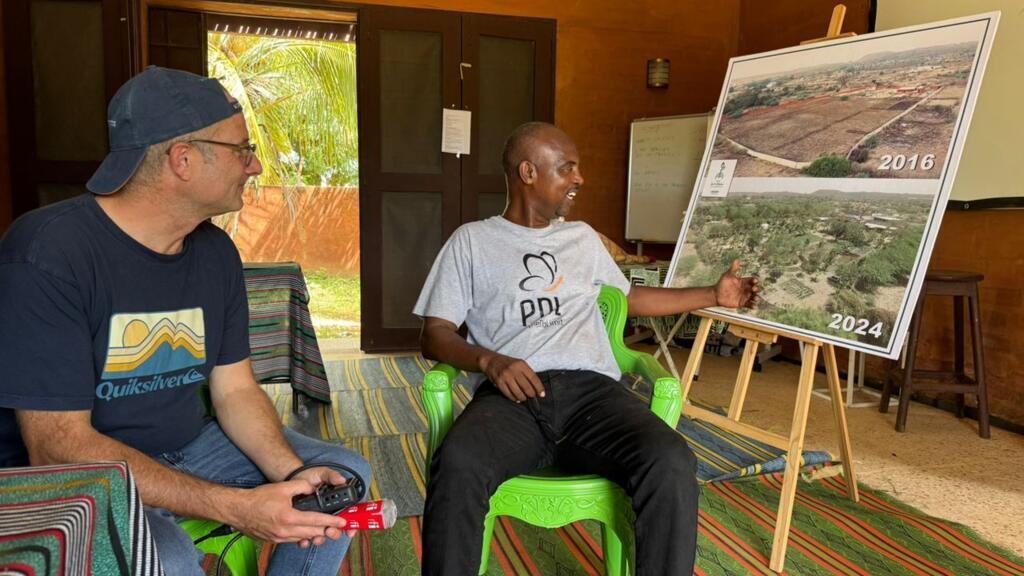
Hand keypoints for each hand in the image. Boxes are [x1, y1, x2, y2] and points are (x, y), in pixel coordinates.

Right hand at [229, 478, 349, 545]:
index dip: (331, 521)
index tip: (341, 522)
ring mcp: (279, 538)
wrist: (238, 510)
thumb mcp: (283, 487)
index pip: (316, 521)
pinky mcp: (274, 540)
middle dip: (326, 530)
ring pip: (303, 538)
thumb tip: (313, 488)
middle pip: (312, 533)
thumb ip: (302, 486)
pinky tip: (305, 530)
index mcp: (289, 517)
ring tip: (323, 528)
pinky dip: (302, 535)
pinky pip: (293, 540)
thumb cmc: (258, 498)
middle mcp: (285, 531)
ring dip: (314, 533)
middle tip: (336, 526)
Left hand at [290, 467, 357, 545]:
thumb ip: (332, 476)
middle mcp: (330, 513)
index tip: (350, 531)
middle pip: (338, 528)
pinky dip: (306, 541)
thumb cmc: (310, 475)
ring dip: (321, 538)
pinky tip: (303, 541)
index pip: (350, 515)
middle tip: (329, 531)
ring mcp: (318, 521)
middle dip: (335, 533)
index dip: (352, 525)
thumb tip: (341, 480)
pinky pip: (307, 538)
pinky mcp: (305, 525)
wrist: (292, 478)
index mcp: (338, 502)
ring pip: (323, 535)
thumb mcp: (322, 473)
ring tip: (315, 537)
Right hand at [479, 353, 543, 402]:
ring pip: (518, 392)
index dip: (539, 388)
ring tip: (524, 398)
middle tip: (532, 397)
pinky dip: (514, 398)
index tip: (542, 394)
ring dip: (523, 398)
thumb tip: (536, 387)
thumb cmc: (508, 363)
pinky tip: (516, 399)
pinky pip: (509, 394)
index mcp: (521, 364)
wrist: (491, 361)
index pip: (534, 378)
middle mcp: (514, 370)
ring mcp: (506, 376)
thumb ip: (527, 373)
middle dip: (531, 394)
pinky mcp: (499, 382)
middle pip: (526, 387)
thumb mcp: (519, 364)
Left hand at [714, 260, 760, 308]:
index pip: (752, 281)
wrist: (716, 294)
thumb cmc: (722, 284)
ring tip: (756, 298)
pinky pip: (750, 305)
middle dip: (757, 289)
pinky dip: (753, 305)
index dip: (755, 281)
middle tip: (754, 289)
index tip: (754, 281)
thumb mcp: (727, 275)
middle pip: (756, 289)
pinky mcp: (743, 303)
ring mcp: (745, 296)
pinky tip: (754, 306)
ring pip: (754, 297)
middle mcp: (746, 289)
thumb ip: (733, 269)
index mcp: (744, 282)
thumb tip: (737, 260)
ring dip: (757, 298)